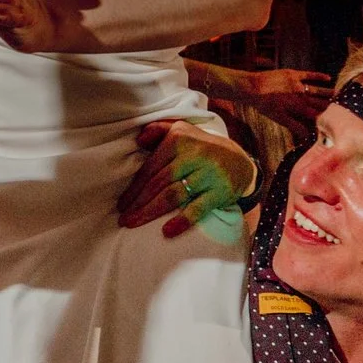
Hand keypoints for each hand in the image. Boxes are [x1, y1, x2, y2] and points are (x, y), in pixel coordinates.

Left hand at [120, 119, 255, 241]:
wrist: (240, 161)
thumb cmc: (201, 148)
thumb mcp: (181, 130)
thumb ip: (158, 130)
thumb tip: (138, 140)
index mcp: (179, 139)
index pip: (151, 167)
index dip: (134, 187)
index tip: (122, 203)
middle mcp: (193, 155)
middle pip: (159, 183)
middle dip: (138, 202)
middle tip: (124, 217)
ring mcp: (208, 174)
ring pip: (173, 195)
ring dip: (150, 212)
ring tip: (134, 223)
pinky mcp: (220, 192)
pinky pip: (198, 208)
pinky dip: (182, 221)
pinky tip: (167, 232)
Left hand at [233, 68, 334, 132]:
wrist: (252, 87)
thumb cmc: (264, 105)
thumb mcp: (279, 118)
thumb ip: (294, 126)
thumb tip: (306, 136)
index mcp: (298, 108)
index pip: (317, 114)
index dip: (327, 118)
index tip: (338, 121)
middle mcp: (301, 96)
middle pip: (320, 102)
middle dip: (332, 106)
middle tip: (345, 108)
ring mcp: (298, 84)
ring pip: (318, 89)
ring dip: (329, 93)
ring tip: (340, 95)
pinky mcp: (293, 74)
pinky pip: (309, 74)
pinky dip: (319, 76)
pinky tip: (328, 77)